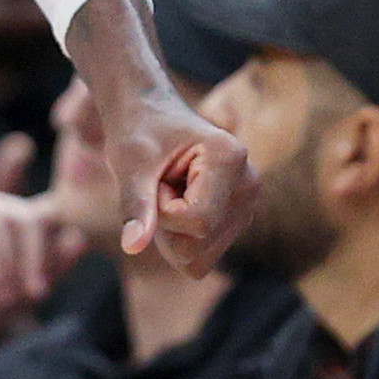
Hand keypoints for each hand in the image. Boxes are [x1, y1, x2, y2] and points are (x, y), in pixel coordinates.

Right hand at [0, 185, 84, 378]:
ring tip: (4, 296)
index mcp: (6, 218)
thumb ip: (50, 265)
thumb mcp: (21, 290)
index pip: (48, 213)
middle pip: (29, 213)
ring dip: (9, 260)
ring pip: (2, 215)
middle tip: (35, 294)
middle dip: (36, 255)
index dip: (56, 242)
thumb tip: (80, 236)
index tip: (46, 288)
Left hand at [99, 85, 253, 275]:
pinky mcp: (235, 223)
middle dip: (163, 224)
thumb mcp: (130, 162)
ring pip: (196, 259)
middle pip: (196, 246)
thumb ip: (135, 204)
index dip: (161, 209)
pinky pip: (198, 261)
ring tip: (168, 192)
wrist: (150, 117)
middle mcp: (248, 186)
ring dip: (170, 233)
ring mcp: (245, 208)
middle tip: (159, 184)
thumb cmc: (139, 131)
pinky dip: (177, 240)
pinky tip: (176, 205)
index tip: (156, 176)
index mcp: (230, 159)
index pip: (197, 221)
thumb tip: (132, 247)